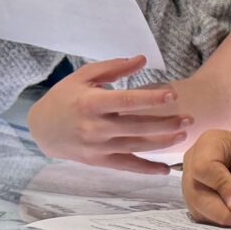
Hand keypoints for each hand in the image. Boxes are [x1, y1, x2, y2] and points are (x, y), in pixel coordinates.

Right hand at [26, 57, 181, 171]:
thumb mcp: (83, 76)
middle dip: (165, 123)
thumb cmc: (64, 97)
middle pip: (136, 126)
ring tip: (183, 135)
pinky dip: (146, 169)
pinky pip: (126, 166)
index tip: (172, 94)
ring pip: (135, 146)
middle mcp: (95, 127)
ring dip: (162, 142)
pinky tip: (165, 170)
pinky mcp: (98, 161)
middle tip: (189, 118)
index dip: (150, 98)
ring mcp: (97, 147)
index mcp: (91, 103)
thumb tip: (142, 59)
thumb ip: (114, 67)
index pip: (126, 101)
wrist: (41, 129)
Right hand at [181, 127, 230, 227]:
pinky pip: (201, 215)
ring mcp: (190, 180)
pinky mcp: (193, 197)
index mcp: (211, 143)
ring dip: (223, 217)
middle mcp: (193, 160)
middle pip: (196, 193)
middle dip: (223, 210)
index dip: (222, 188)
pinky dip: (220, 220)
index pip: (204, 168)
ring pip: (198, 208)